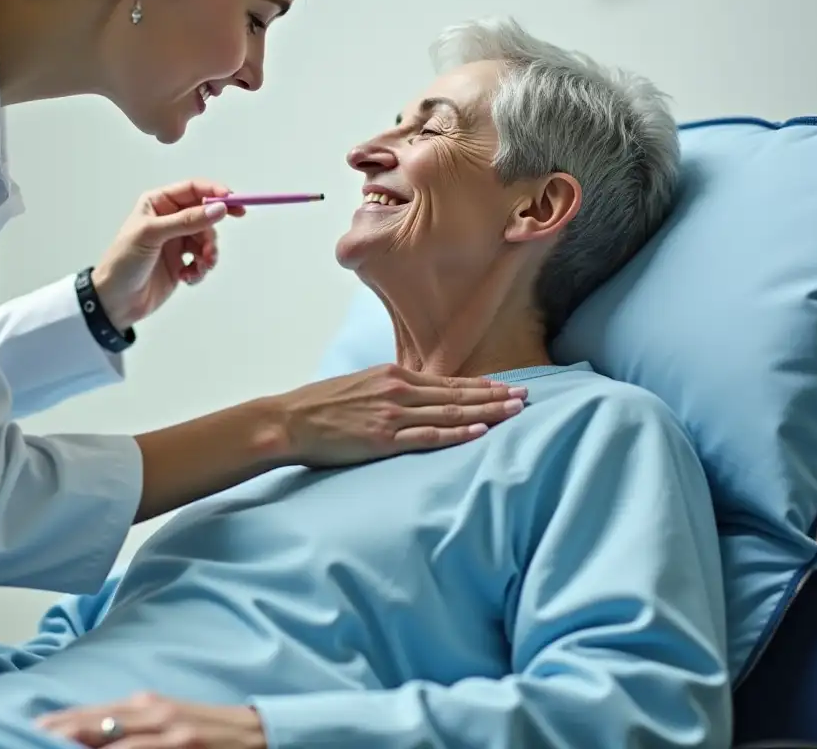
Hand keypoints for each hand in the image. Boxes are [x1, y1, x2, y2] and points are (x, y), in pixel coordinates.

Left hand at [37, 693, 266, 748]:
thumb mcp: (168, 719)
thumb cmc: (207, 729)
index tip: (33, 729)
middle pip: (97, 724)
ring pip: (117, 743)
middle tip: (30, 738)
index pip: (94, 712)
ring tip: (55, 748)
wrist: (256, 733)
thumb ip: (132, 725)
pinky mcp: (183, 748)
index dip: (62, 722)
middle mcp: (154, 713)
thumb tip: (91, 735)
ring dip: (86, 747)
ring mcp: (170, 734)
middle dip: (63, 734)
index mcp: (147, 704)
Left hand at [93, 180, 244, 331]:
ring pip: (207, 240)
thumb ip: (187, 221)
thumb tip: (218, 209)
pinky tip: (187, 277)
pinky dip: (200, 269)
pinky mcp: (180, 262)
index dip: (215, 193)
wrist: (114, 302)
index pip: (193, 190)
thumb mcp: (153, 235)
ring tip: (200, 267)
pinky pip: (202, 260)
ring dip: (208, 254)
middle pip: (205, 216)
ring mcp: (175, 241)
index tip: (233, 202)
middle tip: (214, 247)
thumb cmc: (123, 262)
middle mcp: (169, 219)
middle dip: (211, 233)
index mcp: (158, 204)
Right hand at [274, 365, 526, 466]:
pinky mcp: (383, 440)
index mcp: (392, 377)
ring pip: (450, 413)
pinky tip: (479, 431)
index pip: (447, 382)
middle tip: (526, 396)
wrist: (289, 420)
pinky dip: (456, 434)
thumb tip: (414, 397)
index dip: (480, 385)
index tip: (505, 386)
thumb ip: (389, 390)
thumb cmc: (320, 405)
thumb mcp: (359, 386)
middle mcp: (398, 391)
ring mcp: (392, 416)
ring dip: (486, 412)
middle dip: (495, 396)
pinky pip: (428, 437)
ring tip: (515, 411)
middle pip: (457, 395)